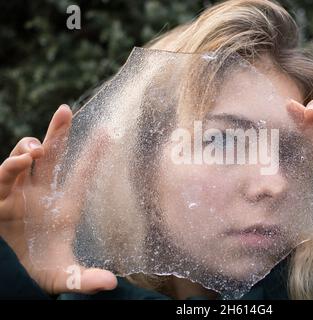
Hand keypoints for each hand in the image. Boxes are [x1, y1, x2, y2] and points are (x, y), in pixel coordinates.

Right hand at [0, 105, 116, 293]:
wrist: (13, 277)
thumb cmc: (43, 269)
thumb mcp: (65, 275)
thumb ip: (85, 279)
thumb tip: (110, 285)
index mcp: (64, 204)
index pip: (81, 174)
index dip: (94, 154)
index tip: (109, 131)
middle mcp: (40, 194)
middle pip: (50, 157)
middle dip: (57, 133)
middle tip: (65, 111)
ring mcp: (17, 196)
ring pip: (20, 163)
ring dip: (25, 152)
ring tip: (35, 151)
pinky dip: (7, 170)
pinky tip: (17, 163)